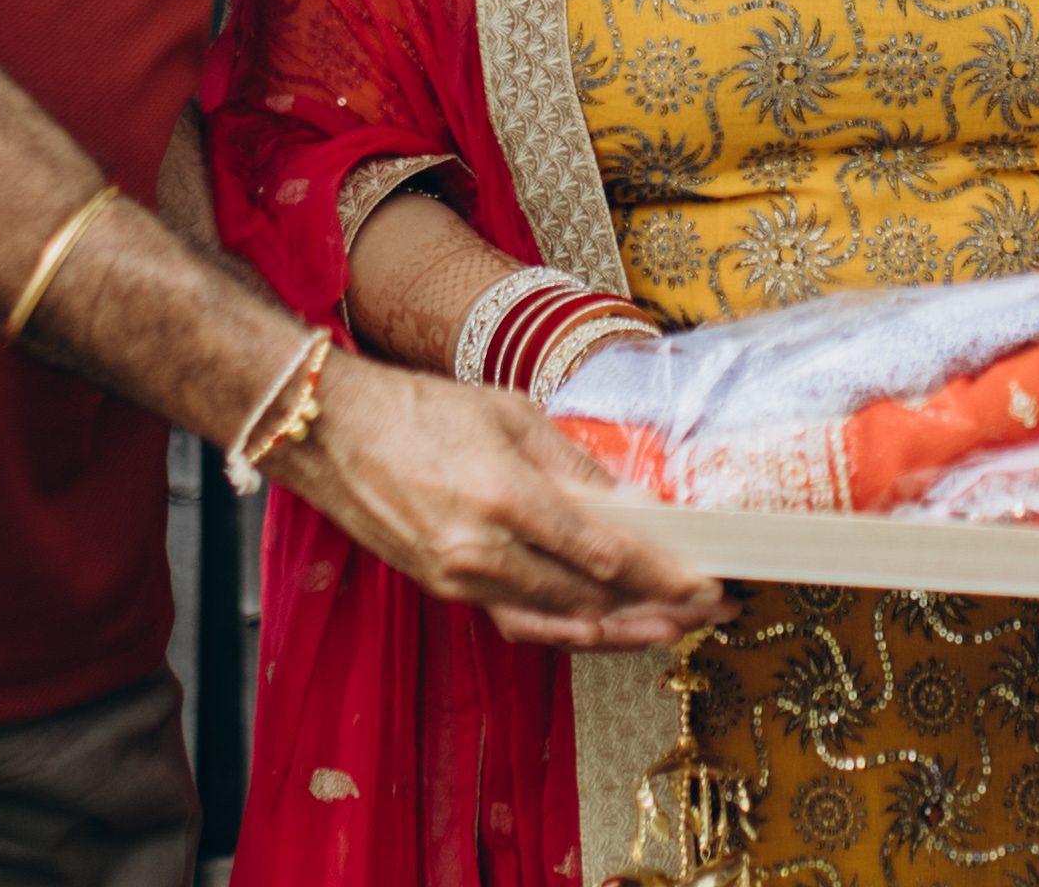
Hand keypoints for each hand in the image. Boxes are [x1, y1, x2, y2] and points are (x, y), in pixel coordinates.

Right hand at [274, 357, 732, 651]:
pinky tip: (601, 628)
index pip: (603, 552)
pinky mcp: (443, 589)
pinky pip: (518, 619)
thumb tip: (631, 499)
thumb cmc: (417, 410)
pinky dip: (566, 629)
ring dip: (619, 629)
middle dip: (656, 606)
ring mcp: (459, 578)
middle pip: (589, 597)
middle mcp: (482, 550)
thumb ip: (574, 463)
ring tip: (668, 628)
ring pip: (557, 619)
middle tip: (705, 607)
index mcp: (505, 496)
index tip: (704, 583)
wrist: (332, 435)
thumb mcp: (510, 414)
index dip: (661, 575)